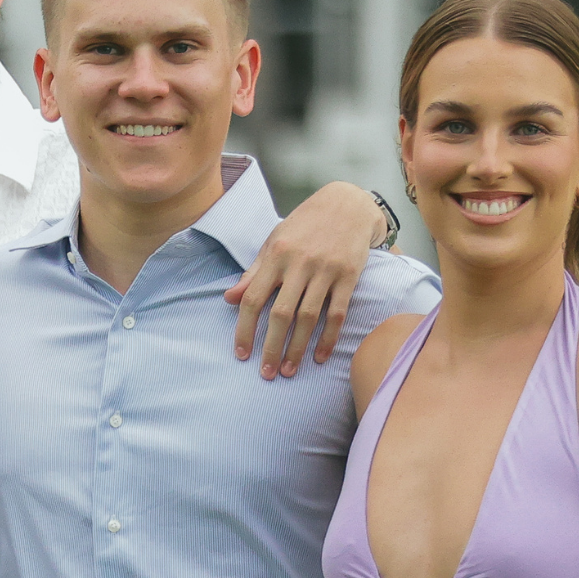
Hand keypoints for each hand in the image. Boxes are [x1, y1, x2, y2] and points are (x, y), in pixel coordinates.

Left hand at [223, 182, 382, 377]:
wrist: (348, 204)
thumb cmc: (304, 226)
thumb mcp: (273, 243)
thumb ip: (253, 273)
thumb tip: (229, 299)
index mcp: (275, 256)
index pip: (252, 299)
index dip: (245, 329)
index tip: (241, 354)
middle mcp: (299, 264)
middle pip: (281, 314)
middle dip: (272, 347)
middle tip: (266, 373)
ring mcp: (326, 271)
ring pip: (309, 318)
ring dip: (298, 348)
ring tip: (289, 370)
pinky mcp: (349, 276)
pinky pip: (337, 313)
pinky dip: (329, 337)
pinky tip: (320, 357)